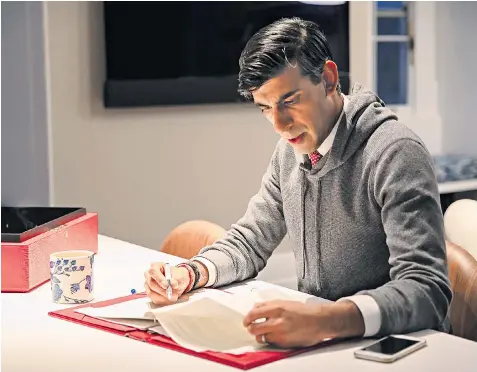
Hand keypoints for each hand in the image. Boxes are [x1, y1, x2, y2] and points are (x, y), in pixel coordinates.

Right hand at [144, 262, 190, 304]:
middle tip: (173, 294)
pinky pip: (153, 298)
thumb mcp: (180, 275)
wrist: (179, 281)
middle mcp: (149, 275)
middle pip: (151, 283)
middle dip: (163, 290)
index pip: (153, 271)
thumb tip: (172, 283)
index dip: (159, 279)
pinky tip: (170, 299)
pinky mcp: (150, 292)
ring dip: (163, 296)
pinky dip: (162, 300)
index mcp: (156, 266)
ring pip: (151, 292)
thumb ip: (176, 279)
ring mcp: (148, 284)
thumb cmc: (177, 275)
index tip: (166, 285)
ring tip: (174, 297)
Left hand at [243, 300, 364, 347]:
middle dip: (251, 328)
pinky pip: (271, 342)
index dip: (247, 318)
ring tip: (264, 332)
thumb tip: (254, 308)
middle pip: (253, 327)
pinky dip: (271, 339)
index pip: (253, 313)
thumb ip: (268, 305)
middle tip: (251, 328)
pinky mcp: (284, 342)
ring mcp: (280, 332)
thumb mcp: (284, 302)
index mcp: (276, 307)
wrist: (319, 321)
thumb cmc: (302, 311)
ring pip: (261, 336)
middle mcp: (277, 320)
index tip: (246, 321)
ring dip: (260, 334)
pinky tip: (276, 335)